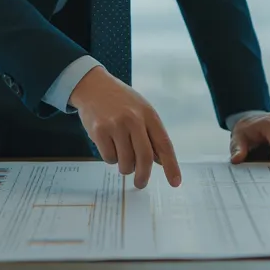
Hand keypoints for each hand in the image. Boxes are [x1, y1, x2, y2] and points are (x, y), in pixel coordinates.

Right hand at [71, 67, 180, 188]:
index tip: (175, 182)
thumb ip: (151, 134)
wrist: (93, 86)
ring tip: (121, 154)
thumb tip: (160, 161)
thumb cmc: (121, 101)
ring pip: (125, 162)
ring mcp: (115, 125)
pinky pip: (109, 158)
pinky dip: (110, 158)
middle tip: (141, 183)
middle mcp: (134, 120)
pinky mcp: (99, 131)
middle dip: (143, 176)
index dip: (171, 166)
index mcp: (149, 115)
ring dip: (124, 166)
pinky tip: (109, 145)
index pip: (164, 144)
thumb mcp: (141, 111)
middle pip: (144, 158)